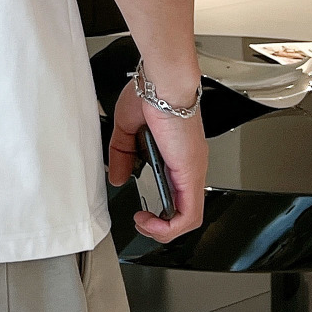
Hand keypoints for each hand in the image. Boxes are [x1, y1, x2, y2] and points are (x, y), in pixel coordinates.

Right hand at [108, 79, 207, 241]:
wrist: (162, 82)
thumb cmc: (151, 93)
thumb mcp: (128, 129)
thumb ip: (123, 156)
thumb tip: (118, 178)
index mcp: (178, 155)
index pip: (177, 193)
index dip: (160, 210)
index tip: (142, 210)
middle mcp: (190, 165)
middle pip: (184, 210)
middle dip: (160, 225)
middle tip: (142, 221)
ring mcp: (193, 170)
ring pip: (189, 217)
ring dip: (164, 230)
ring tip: (144, 224)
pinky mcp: (191, 173)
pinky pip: (189, 214)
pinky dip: (170, 227)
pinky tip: (151, 222)